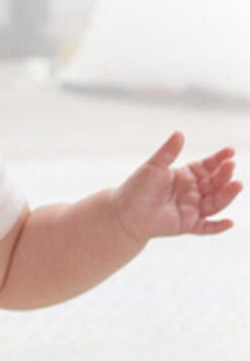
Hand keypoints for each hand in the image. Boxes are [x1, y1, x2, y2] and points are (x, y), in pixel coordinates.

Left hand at [114, 132, 241, 242]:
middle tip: (230, 166)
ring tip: (237, 185)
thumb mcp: (153, 167)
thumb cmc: (137, 189)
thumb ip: (168, 153)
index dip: (219, 159)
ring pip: (215, 203)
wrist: (123, 213)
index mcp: (186, 176)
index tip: (230, 151)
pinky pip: (206, 227)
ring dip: (227, 195)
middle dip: (224, 175)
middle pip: (215, 183)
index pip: (208, 166)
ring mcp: (192, 209)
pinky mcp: (188, 225)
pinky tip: (230, 223)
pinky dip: (218, 226)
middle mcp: (193, 192)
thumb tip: (179, 133)